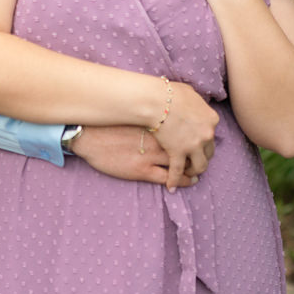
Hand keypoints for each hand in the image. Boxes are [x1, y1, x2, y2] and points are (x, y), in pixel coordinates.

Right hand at [69, 124, 197, 186]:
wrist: (89, 136)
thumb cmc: (108, 123)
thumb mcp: (132, 112)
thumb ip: (149, 113)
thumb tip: (160, 110)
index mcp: (156, 124)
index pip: (184, 129)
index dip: (194, 135)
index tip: (199, 138)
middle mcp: (158, 140)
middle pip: (187, 147)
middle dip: (197, 153)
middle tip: (204, 156)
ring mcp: (151, 156)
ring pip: (182, 164)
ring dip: (193, 169)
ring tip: (198, 172)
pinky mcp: (142, 170)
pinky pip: (168, 178)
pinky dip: (179, 181)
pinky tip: (186, 183)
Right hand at [147, 80, 218, 188]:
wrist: (155, 100)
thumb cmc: (169, 92)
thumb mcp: (190, 92)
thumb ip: (196, 101)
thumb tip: (193, 100)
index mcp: (211, 119)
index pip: (212, 134)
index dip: (204, 140)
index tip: (197, 143)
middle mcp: (207, 134)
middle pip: (209, 152)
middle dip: (202, 157)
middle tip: (194, 161)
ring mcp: (193, 145)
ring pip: (200, 166)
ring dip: (194, 171)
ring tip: (188, 174)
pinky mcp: (178, 153)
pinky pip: (178, 171)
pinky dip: (175, 180)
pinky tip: (171, 187)